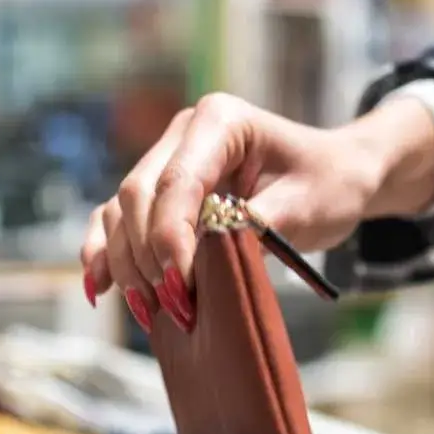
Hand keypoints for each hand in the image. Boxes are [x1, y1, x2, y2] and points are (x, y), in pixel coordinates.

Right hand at [81, 91, 433, 331]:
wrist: (333, 178)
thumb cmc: (327, 185)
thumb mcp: (306, 206)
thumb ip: (255, 224)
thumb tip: (208, 250)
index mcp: (220, 121)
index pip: (178, 182)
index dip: (171, 238)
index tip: (182, 288)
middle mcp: (184, 134)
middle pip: (138, 196)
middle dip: (149, 257)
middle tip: (176, 309)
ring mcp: (166, 161)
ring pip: (121, 211)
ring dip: (127, 264)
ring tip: (149, 312)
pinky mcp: (161, 193)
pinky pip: (117, 220)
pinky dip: (107, 253)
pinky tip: (100, 288)